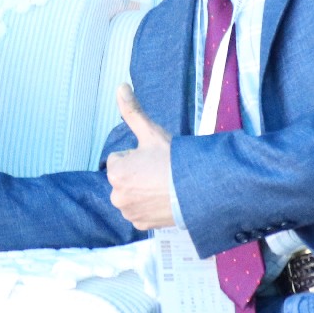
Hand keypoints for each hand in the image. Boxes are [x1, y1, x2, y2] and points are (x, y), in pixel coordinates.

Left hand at [104, 85, 174, 230]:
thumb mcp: (151, 132)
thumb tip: (120, 86)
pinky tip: (164, 200)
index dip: (138, 155)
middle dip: (139, 174)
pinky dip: (150, 207)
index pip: (121, 159)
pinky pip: (141, 212)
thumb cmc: (174, 160)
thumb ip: (132, 111)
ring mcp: (129, 212)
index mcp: (115, 171)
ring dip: (143, 191)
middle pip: (125, 178)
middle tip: (160, 172)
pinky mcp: (141, 225)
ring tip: (164, 186)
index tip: (154, 159)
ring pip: (133, 195)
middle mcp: (116, 195)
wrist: (197, 189)